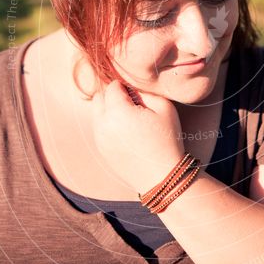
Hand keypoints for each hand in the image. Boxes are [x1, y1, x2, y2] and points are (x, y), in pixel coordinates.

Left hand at [90, 80, 185, 194]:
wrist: (162, 177)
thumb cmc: (167, 140)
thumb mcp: (164, 107)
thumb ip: (143, 91)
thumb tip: (129, 88)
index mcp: (117, 112)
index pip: (112, 86)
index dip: (125, 86)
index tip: (138, 95)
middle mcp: (102, 125)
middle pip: (98, 97)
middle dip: (112, 95)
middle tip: (132, 103)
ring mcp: (99, 139)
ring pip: (96, 112)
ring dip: (109, 109)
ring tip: (130, 118)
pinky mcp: (101, 149)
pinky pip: (99, 128)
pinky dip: (108, 124)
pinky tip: (127, 131)